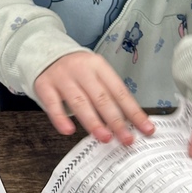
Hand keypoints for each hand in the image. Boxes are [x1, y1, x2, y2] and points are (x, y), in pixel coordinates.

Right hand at [34, 52, 154, 145]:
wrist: (45, 53)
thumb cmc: (77, 71)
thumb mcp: (95, 75)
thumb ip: (108, 95)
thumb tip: (130, 124)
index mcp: (98, 66)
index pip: (119, 91)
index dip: (133, 111)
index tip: (146, 129)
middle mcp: (81, 70)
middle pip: (101, 97)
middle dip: (116, 120)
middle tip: (127, 139)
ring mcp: (62, 77)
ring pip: (79, 101)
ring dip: (93, 121)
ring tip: (105, 138)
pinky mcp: (44, 85)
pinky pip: (53, 104)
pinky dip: (60, 118)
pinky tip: (68, 131)